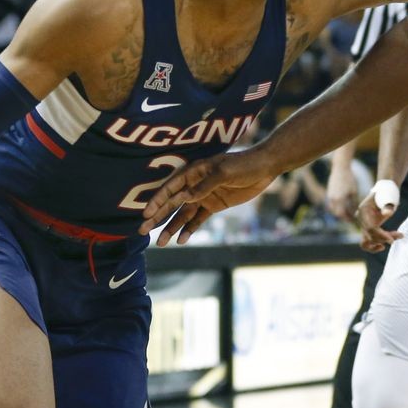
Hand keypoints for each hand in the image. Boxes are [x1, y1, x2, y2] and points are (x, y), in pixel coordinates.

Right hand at [139, 150, 279, 244]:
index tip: (146, 214)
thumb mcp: (224, 172)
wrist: (264, 168)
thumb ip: (204, 185)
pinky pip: (198, 220)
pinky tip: (180, 241)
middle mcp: (195, 185)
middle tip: (143, 231)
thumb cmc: (243, 164)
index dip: (158, 201)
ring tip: (160, 243)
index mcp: (194, 172)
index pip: (171, 188)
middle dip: (157, 217)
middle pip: (172, 203)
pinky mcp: (214, 206)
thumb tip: (185, 198)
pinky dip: (189, 230)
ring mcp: (203, 196)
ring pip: (183, 215)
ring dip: (171, 227)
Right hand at [324, 166, 358, 220]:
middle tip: (351, 218)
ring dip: (339, 212)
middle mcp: (332, 199)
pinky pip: (331, 204)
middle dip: (343, 217)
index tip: (353, 220)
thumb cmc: (349, 179)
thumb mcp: (354, 192)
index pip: (342, 214)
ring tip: (347, 212)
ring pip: (333, 209)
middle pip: (337, 213)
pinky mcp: (328, 193)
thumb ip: (354, 203)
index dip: (347, 219)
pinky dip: (336, 207)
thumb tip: (356, 213)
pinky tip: (343, 206)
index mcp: (339, 199)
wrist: (340, 169)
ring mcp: (329, 196)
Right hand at [356, 191, 401, 252]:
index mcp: (363, 210)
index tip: (391, 240)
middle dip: (384, 238)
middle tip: (399, 235)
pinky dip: (375, 245)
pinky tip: (384, 245)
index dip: (380, 235)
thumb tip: (388, 213)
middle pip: (369, 235)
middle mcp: (360, 218)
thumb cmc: (387, 194)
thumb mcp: (389, 198)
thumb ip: (388, 206)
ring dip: (380, 243)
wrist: (385, 191)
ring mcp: (362, 224)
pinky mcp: (367, 228)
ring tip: (394, 238)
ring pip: (367, 241)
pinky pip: (367, 241)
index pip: (370, 228)